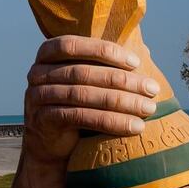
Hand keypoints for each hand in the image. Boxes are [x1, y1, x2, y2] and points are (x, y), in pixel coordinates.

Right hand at [10, 35, 160, 187]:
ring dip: (120, 102)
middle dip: (121, 80)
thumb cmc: (74, 104)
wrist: (49, 142)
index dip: (103, 50)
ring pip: (82, 95)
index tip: (135, 62)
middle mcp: (37, 72)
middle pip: (82, 73)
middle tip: (152, 89)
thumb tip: (143, 48)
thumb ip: (102, 63)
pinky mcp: (43, 120)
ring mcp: (37, 96)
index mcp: (46, 54)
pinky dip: (110, 121)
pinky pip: (80, 117)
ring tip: (148, 108)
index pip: (72, 45)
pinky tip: (133, 126)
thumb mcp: (83, 79)